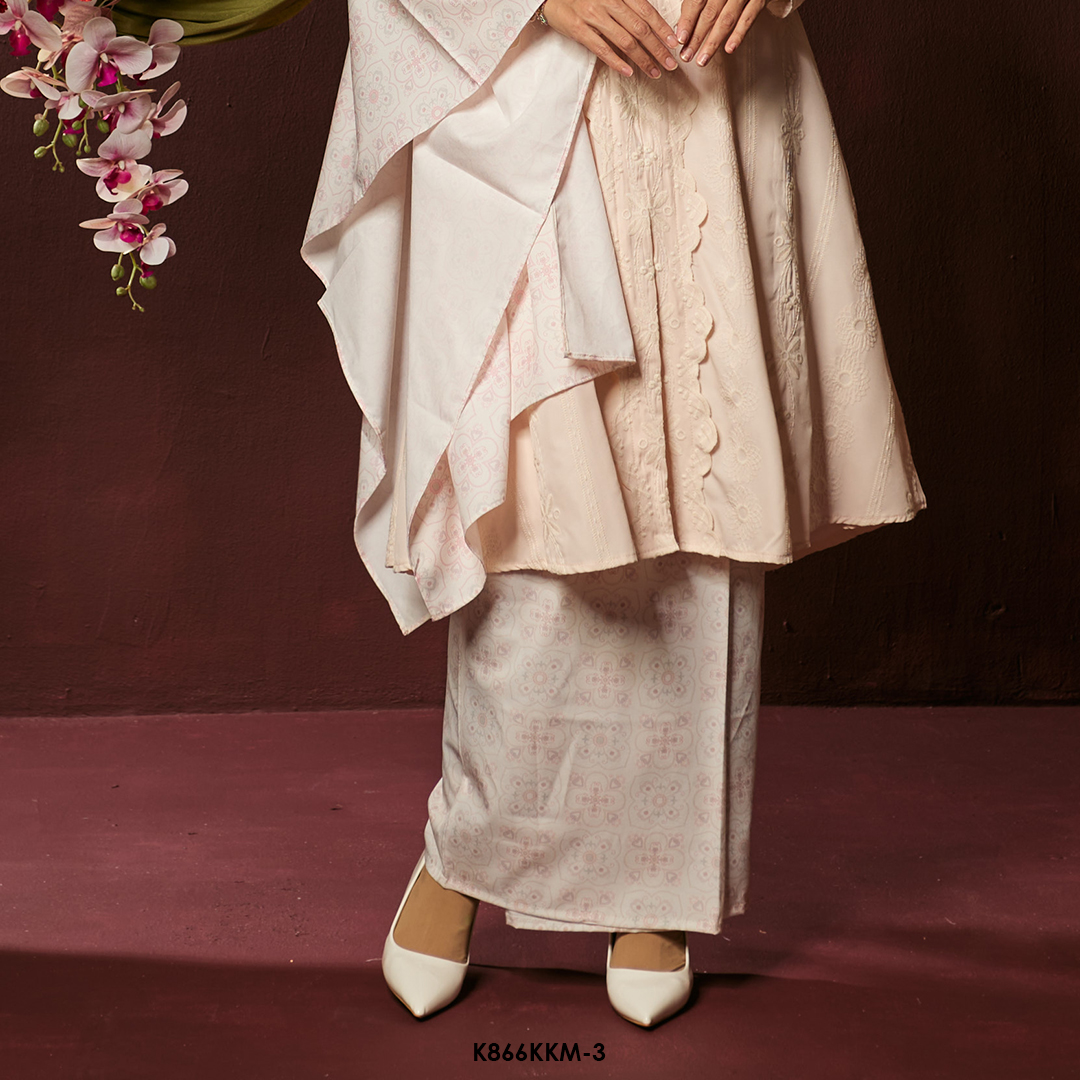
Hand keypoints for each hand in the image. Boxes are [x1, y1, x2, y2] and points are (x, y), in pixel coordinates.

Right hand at [541, 0, 680, 79]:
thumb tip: (648, 23)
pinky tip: (629, 72)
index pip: (646, 11)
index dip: (662, 28)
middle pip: (640, 29)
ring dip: (642, 59)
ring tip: (654, 72)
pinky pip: (602, 49)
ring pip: (625, 41)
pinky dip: (616, 62)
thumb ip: (626, 4)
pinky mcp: (579, 30)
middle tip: (670, 64)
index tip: (674, 43)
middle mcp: (608, 2)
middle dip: (658, 48)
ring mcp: (593, 16)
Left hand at [675, 0, 766, 65]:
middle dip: (696, 37)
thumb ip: (700, 2)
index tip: (680, 40)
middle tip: (686, 56)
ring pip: (726, 18)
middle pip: (709, 13)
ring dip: (713, 42)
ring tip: (702, 60)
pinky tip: (729, 49)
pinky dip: (738, 34)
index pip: (696, 1)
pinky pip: (749, 17)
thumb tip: (682, 26)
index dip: (687, 21)